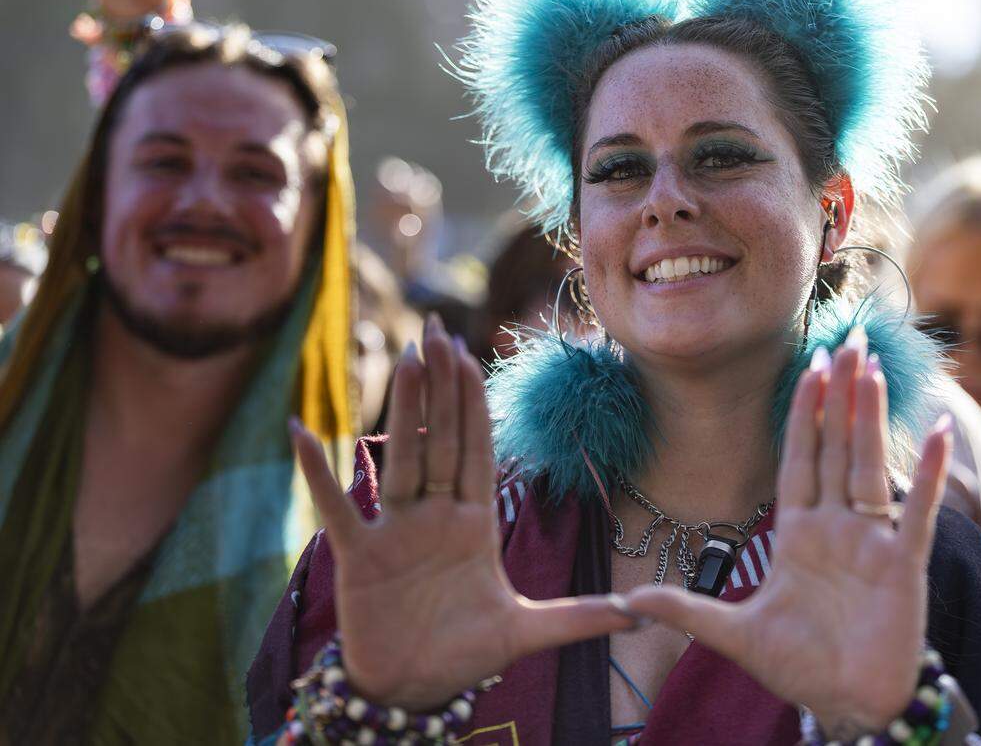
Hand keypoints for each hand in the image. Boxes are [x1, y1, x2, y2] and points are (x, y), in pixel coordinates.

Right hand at [292, 314, 633, 710]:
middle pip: (441, 439)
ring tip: (406, 357)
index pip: (476, 449)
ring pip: (401, 459)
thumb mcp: (527, 634)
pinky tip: (301, 432)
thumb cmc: (466, 654)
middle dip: (441, 385)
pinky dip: (317, 473)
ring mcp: (394, 531)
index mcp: (473, 523)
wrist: (412, 688)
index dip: (474, 402)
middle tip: (436, 328)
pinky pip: (335, 507)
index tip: (471, 355)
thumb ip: (579, 619)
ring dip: (403, 410)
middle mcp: (434, 515)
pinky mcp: (359, 556)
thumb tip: (642, 619)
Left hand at [626, 330, 951, 736]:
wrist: (847, 705)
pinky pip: (918, 512)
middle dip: (841, 394)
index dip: (804, 412)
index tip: (808, 366)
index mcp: (799, 532)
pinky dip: (929, 474)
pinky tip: (935, 431)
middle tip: (848, 339)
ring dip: (871, 416)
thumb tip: (629, 599)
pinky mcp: (903, 566)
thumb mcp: (734, 634)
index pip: (800, 457)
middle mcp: (837, 526)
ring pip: (870, 465)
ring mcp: (871, 542)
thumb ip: (687, 609)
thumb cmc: (799, 667)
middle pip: (837, 447)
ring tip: (873, 366)